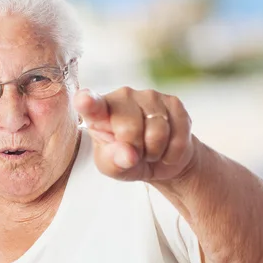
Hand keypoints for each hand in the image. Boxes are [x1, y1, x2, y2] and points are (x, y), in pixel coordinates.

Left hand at [73, 87, 195, 181]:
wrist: (159, 159)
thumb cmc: (126, 159)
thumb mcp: (112, 166)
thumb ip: (114, 161)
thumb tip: (129, 155)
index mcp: (99, 110)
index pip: (91, 105)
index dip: (88, 102)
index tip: (83, 100)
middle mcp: (123, 96)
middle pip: (130, 128)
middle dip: (135, 150)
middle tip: (134, 153)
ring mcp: (150, 96)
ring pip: (158, 132)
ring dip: (155, 152)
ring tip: (150, 150)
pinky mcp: (174, 102)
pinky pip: (178, 135)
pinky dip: (173, 152)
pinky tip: (167, 147)